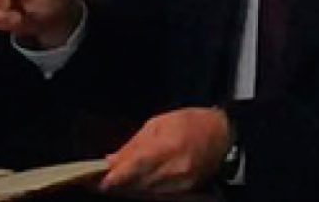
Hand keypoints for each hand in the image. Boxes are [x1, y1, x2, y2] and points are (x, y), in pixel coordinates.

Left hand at [101, 107, 231, 193]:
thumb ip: (133, 145)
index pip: (131, 170)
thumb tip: (112, 160)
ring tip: (116, 182)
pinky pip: (156, 196)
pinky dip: (143, 191)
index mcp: (166, 149)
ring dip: (128, 189)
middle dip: (116, 184)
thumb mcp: (159, 124)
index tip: (95, 181)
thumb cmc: (193, 123)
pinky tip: (136, 185)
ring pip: (144, 193)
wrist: (223, 134)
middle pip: (135, 186)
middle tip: (99, 181)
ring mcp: (180, 185)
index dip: (111, 179)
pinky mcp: (184, 193)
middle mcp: (173, 171)